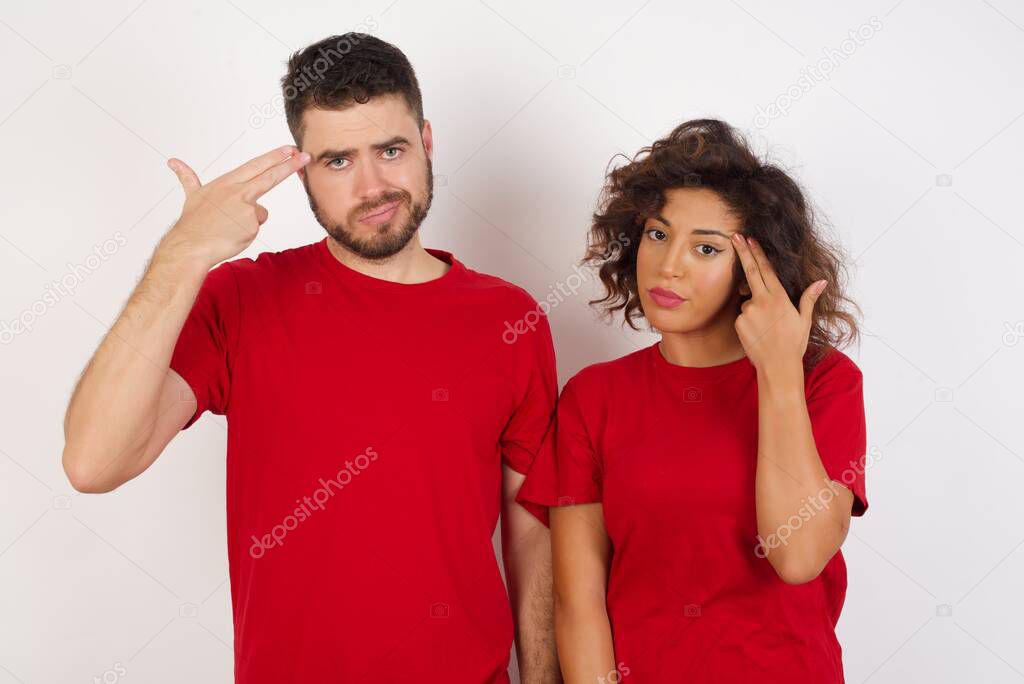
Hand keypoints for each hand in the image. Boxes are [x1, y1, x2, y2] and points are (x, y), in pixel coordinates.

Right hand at [159, 145, 310, 268]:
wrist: (189, 246)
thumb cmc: (192, 224)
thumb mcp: (192, 196)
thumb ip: (188, 178)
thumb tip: (172, 161)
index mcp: (226, 182)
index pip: (255, 166)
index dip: (273, 157)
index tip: (288, 149)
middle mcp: (238, 191)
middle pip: (269, 176)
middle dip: (289, 165)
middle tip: (304, 155)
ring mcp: (246, 207)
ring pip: (259, 212)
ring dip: (248, 221)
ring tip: (227, 227)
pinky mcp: (251, 224)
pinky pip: (256, 229)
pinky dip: (246, 234)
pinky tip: (231, 235)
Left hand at [731, 233, 825, 372]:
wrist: (777, 366)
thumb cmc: (793, 344)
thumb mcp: (804, 320)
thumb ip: (808, 298)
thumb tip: (821, 282)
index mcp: (779, 298)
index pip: (766, 269)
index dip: (757, 253)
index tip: (750, 239)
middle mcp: (761, 301)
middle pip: (750, 271)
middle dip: (742, 252)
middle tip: (735, 236)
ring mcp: (748, 311)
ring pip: (747, 301)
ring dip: (754, 307)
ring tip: (767, 326)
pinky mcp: (738, 322)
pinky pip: (742, 315)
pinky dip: (749, 319)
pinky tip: (758, 332)